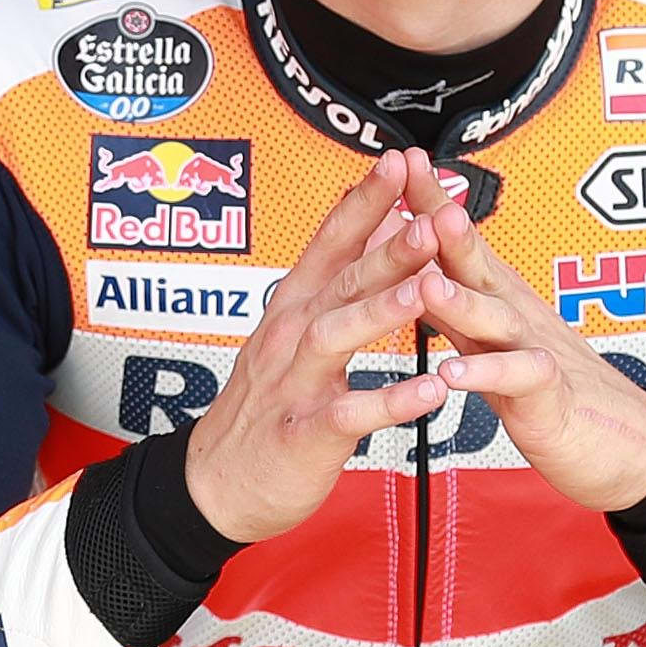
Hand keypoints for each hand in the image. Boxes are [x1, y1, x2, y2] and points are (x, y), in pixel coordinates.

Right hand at [180, 150, 460, 544]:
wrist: (217, 483)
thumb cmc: (268, 406)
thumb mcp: (294, 333)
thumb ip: (335, 281)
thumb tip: (378, 225)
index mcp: (293, 310)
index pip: (329, 243)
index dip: (364, 201)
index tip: (401, 162)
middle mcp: (290, 338)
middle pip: (339, 282)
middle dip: (385, 248)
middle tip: (428, 216)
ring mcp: (294, 386)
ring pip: (336, 338)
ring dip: (381, 312)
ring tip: (426, 290)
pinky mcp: (302, 435)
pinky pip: (349, 415)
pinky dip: (389, 402)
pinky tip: (428, 391)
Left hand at [402, 190, 645, 512]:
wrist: (616, 438)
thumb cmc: (544, 386)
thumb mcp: (489, 336)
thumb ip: (454, 300)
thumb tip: (410, 262)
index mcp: (495, 298)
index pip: (457, 243)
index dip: (429, 202)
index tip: (399, 161)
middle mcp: (515, 313)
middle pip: (476, 262)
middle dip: (442, 224)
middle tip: (413, 188)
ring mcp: (534, 348)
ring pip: (495, 317)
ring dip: (461, 297)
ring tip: (427, 281)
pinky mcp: (548, 394)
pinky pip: (518, 378)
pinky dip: (486, 374)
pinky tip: (454, 372)